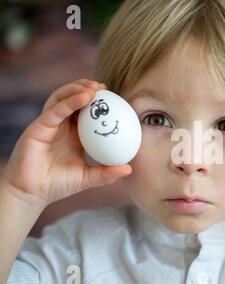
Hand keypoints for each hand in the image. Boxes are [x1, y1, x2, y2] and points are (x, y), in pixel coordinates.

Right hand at [1, 79, 131, 208]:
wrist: (32, 193)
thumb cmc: (58, 184)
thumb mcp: (87, 178)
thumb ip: (106, 173)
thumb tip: (129, 169)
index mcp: (74, 134)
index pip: (86, 111)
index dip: (98, 102)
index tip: (115, 97)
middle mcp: (61, 125)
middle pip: (72, 98)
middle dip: (87, 88)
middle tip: (104, 87)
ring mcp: (49, 124)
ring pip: (61, 98)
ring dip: (77, 89)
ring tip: (94, 88)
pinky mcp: (38, 127)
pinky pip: (55, 110)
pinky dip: (69, 102)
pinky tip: (84, 98)